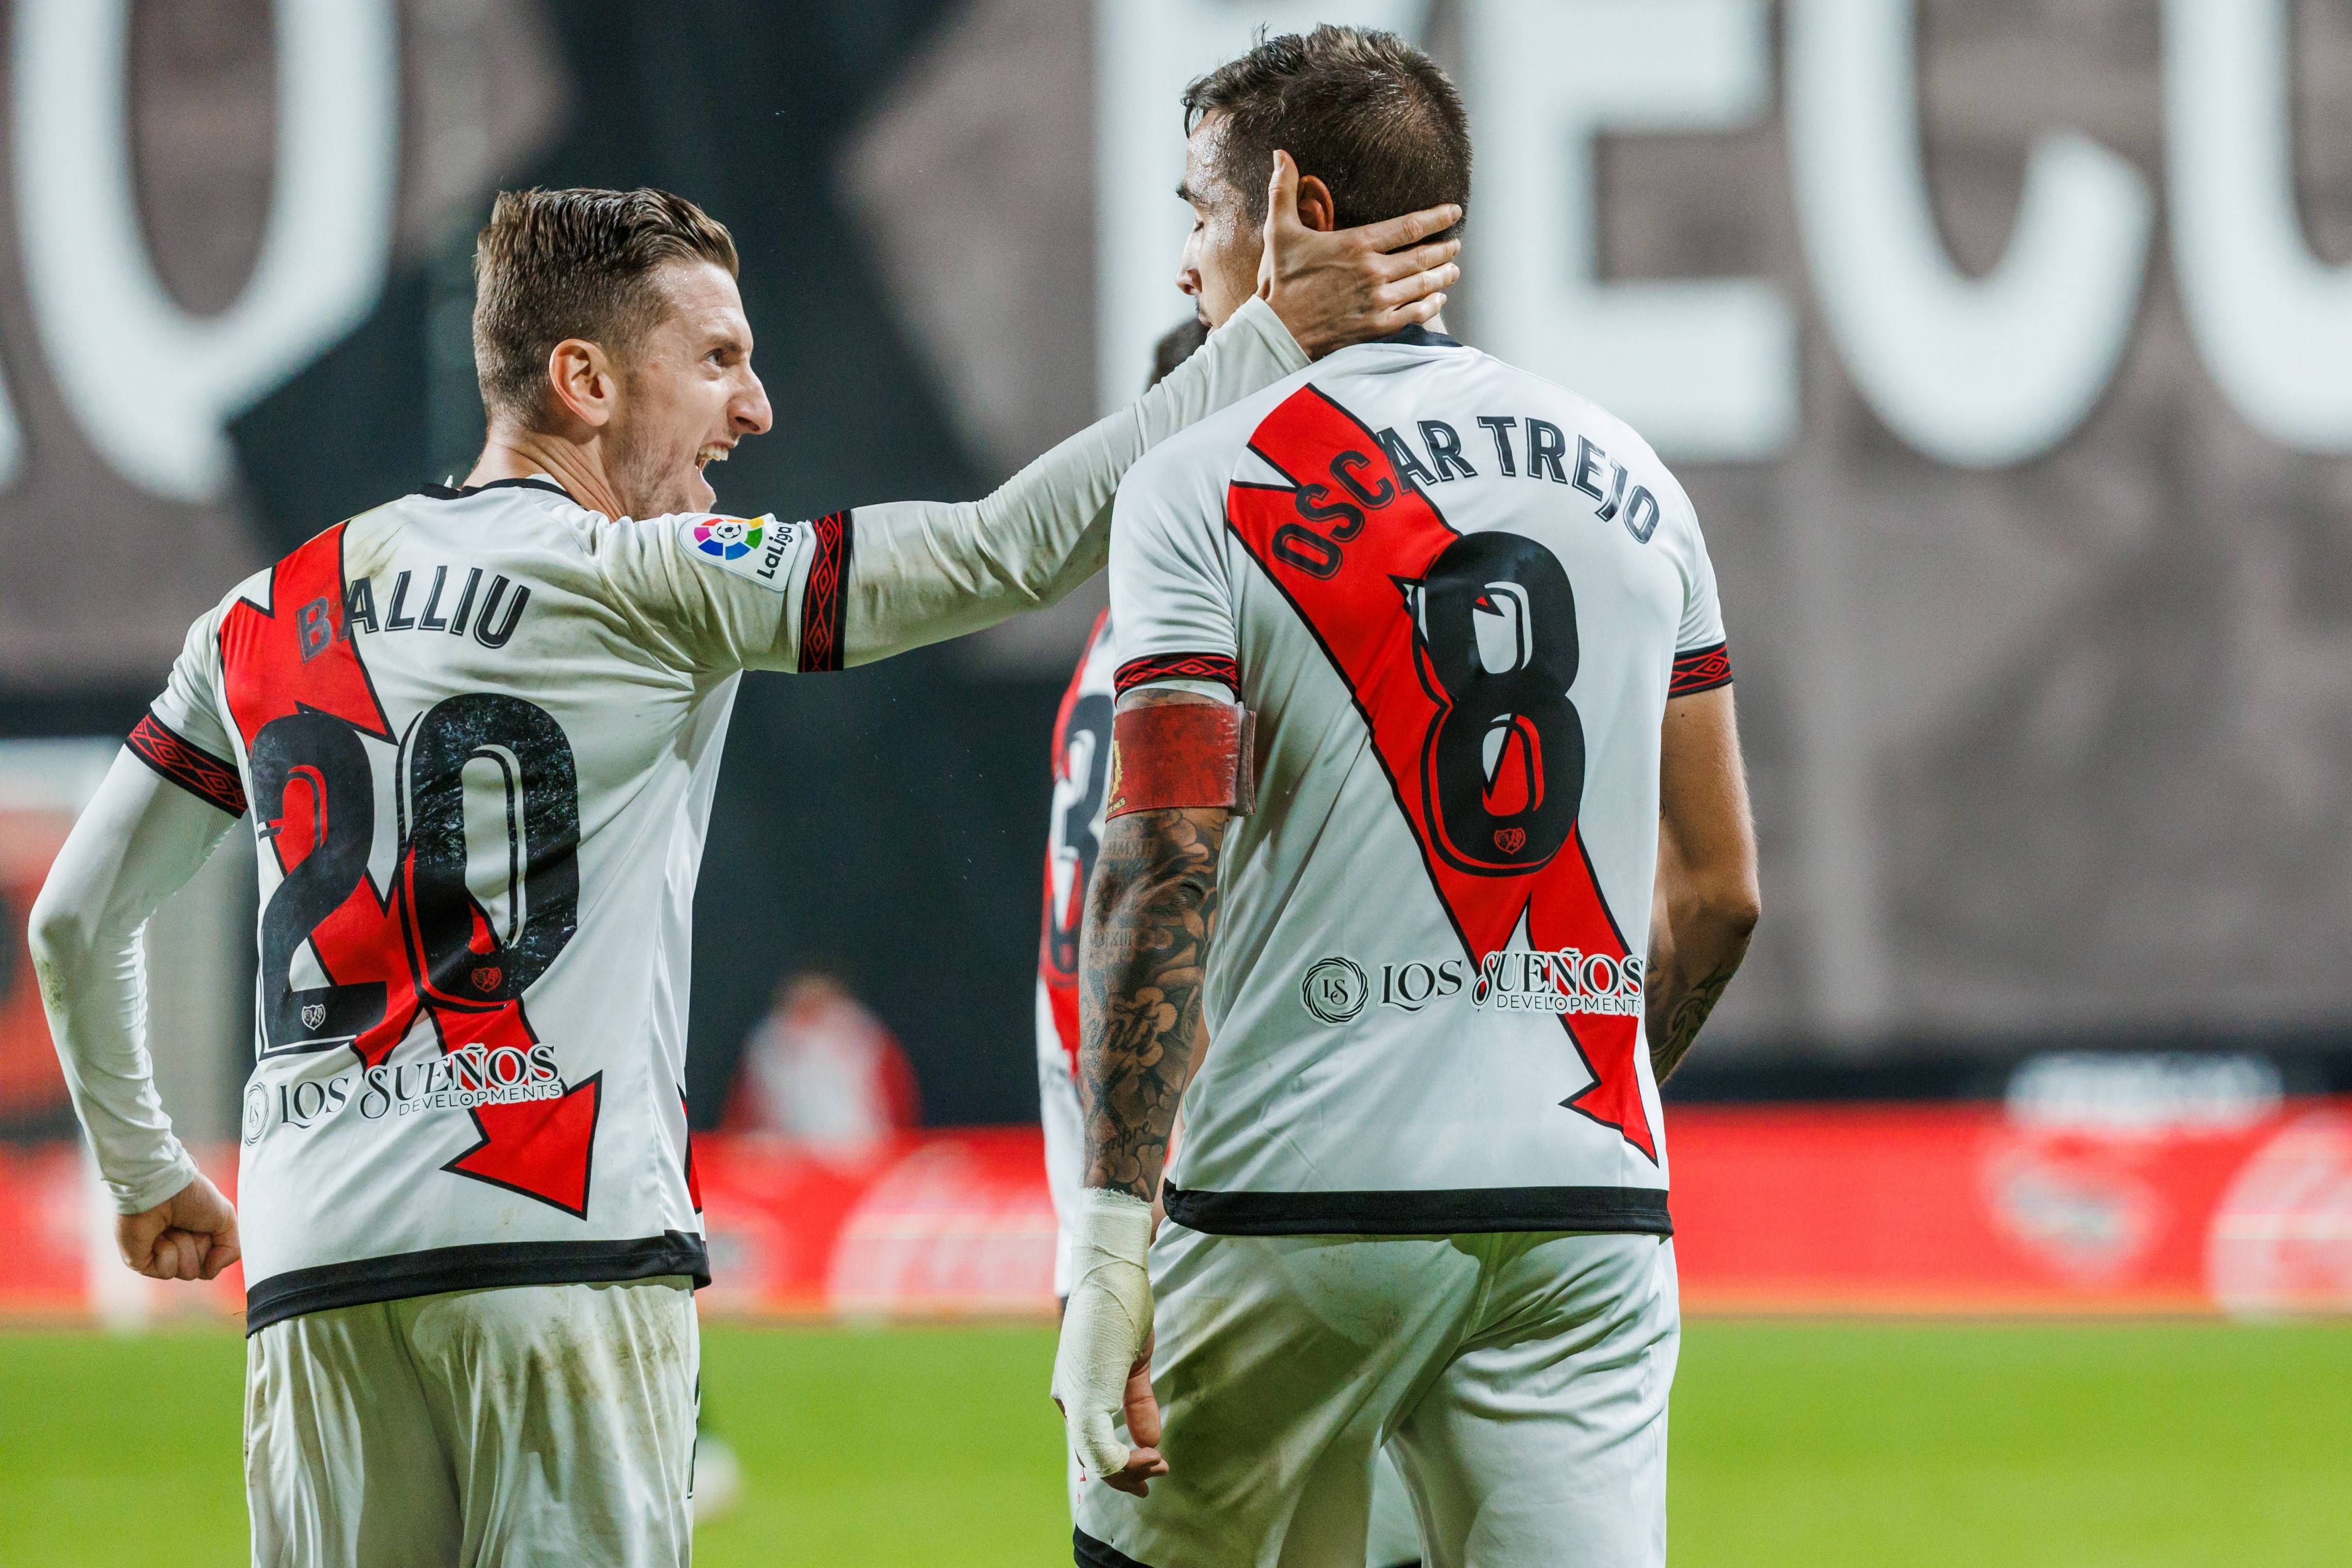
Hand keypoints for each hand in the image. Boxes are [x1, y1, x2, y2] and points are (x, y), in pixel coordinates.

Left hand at [118, 1172, 238, 1281]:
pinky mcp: (141, 1262)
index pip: (214, 1258)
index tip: (206, 1222)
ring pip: (186, 1272)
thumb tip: (211, 1272)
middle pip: (202, 1267)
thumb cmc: (191, 1196)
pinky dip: (167, 1252)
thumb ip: (231, 1249)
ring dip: (184, 1247)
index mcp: (197, 1235)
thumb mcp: (226, 1218)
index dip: (215, 1243)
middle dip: (200, 1246)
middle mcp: (179, 1246)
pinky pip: (166, 1272)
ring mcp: (159, 1256)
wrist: (159, 1189)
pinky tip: (157, 1236)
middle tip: (188, 1224)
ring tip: (170, 1227)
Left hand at [1050, 1190, 1165, 1493]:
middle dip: (1126, 1474)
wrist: (1113, 1270)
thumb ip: (1136, 1401)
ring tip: (1157, 1464)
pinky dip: (1122, 1461)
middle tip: (1158, 1472)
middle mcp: (1070, 1397)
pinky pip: (1095, 1444)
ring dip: (1127, 1470)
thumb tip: (1150, 1441)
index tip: (1156, 1463)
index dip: (1123, 1465)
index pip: (1092, 1444)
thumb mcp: (1132, 1362)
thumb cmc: (1122, 1308)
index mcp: (1076, 1391)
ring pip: (1092, 1457)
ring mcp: (1075, 1396)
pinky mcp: (1086, 1392)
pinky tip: (1149, 1454)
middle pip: (1091, 1456)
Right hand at [1258, 150, 1460, 358]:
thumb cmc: (1280, 280)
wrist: (1278, 331)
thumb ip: (1283, 190)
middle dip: (1444, 249)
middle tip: (1456, 244)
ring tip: (1454, 270)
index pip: (1409, 226)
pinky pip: (1414, 314)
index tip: (1454, 211)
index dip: (1437, 217)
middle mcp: (1374, 271)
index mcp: (1357, 244)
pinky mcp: (1376, 326)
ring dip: (1443, 276)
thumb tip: (1279, 154)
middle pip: (1423, 256)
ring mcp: (1378, 300)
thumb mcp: (1279, 231)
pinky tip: (1438, 300)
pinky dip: (1431, 306)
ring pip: (1424, 285)